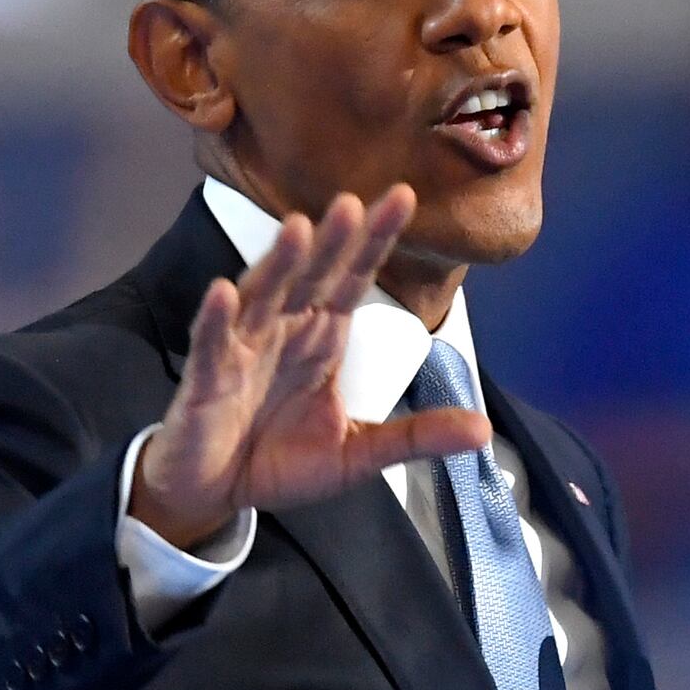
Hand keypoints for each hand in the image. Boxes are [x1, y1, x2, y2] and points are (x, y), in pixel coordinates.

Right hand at [129, 187, 489, 548]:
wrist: (219, 491)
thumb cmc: (280, 460)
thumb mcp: (359, 453)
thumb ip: (416, 437)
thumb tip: (482, 431)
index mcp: (323, 336)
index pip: (354, 278)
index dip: (375, 240)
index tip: (402, 198)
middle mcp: (285, 329)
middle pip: (313, 275)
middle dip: (333, 240)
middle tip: (354, 203)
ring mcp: (244, 347)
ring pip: (263, 294)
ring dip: (279, 263)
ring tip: (299, 230)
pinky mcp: (207, 376)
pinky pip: (212, 342)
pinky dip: (218, 318)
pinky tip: (224, 293)